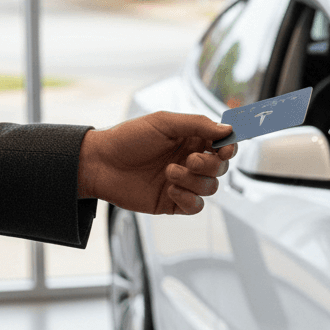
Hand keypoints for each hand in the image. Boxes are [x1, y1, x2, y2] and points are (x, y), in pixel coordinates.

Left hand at [77, 111, 235, 214]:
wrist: (100, 163)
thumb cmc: (128, 138)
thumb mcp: (164, 122)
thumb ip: (198, 124)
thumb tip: (228, 129)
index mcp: (190, 140)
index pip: (222, 145)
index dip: (229, 148)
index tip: (225, 148)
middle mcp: (190, 161)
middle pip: (220, 168)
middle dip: (209, 165)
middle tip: (189, 160)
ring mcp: (182, 183)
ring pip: (210, 188)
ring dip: (194, 181)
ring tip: (169, 172)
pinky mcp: (173, 203)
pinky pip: (196, 206)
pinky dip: (188, 199)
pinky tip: (170, 190)